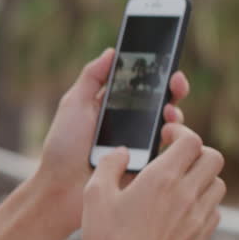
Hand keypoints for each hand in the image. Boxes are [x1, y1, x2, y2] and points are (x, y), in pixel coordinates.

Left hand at [32, 48, 189, 233]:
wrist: (62, 188)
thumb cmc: (63, 147)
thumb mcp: (73, 105)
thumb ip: (91, 77)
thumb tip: (112, 51)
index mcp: (114, 108)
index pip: (141, 85)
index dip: (156, 72)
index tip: (166, 59)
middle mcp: (131, 125)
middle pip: (161, 101)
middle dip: (174, 88)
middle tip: (176, 83)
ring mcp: (142, 146)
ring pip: (170, 124)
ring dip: (175, 113)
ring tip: (168, 112)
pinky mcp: (149, 166)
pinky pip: (171, 150)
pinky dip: (176, 138)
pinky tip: (169, 132)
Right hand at [81, 125, 224, 239]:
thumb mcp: (95, 197)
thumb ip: (109, 165)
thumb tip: (122, 152)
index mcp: (161, 178)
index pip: (191, 140)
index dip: (181, 132)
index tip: (167, 135)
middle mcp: (186, 194)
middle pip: (213, 157)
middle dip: (196, 151)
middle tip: (176, 157)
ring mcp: (198, 218)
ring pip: (217, 184)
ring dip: (202, 177)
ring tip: (180, 182)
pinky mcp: (201, 237)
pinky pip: (214, 210)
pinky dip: (203, 202)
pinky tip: (181, 209)